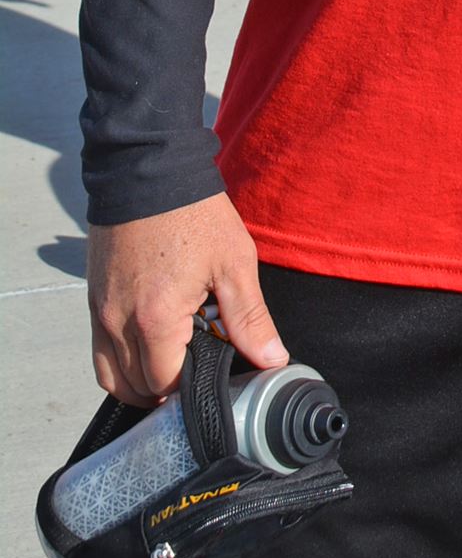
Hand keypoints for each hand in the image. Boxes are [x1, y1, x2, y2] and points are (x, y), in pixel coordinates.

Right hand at [87, 192, 287, 406]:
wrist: (149, 169)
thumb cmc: (193, 213)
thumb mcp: (234, 263)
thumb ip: (250, 318)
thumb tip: (271, 359)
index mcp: (155, 319)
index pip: (167, 384)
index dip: (193, 386)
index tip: (213, 371)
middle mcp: (119, 323)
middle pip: (137, 388)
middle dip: (167, 387)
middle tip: (197, 366)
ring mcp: (100, 312)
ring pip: (111, 377)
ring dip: (139, 383)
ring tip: (172, 365)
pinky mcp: (93, 299)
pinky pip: (99, 352)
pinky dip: (120, 362)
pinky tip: (150, 344)